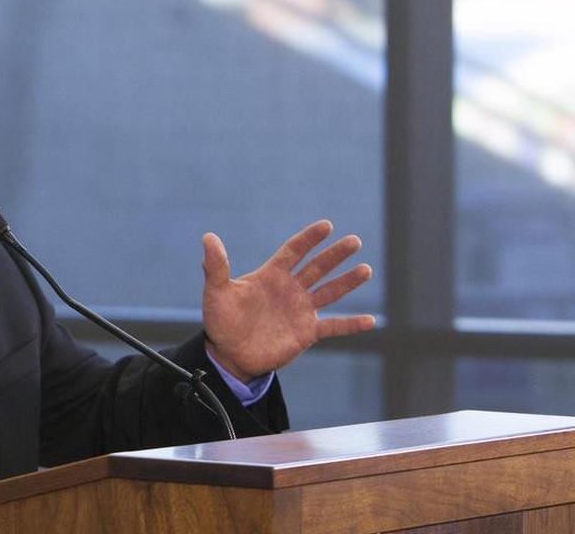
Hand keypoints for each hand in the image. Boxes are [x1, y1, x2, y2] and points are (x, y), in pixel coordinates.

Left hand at [201, 220, 373, 381]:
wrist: (229, 354)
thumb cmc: (221, 321)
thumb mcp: (216, 292)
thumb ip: (216, 266)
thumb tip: (208, 237)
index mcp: (271, 275)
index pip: (293, 251)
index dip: (309, 238)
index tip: (326, 225)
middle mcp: (290, 289)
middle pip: (317, 267)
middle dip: (335, 254)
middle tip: (354, 241)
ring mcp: (300, 310)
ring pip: (329, 291)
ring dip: (347, 282)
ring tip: (365, 269)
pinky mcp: (306, 332)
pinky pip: (334, 326)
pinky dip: (351, 324)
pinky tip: (371, 321)